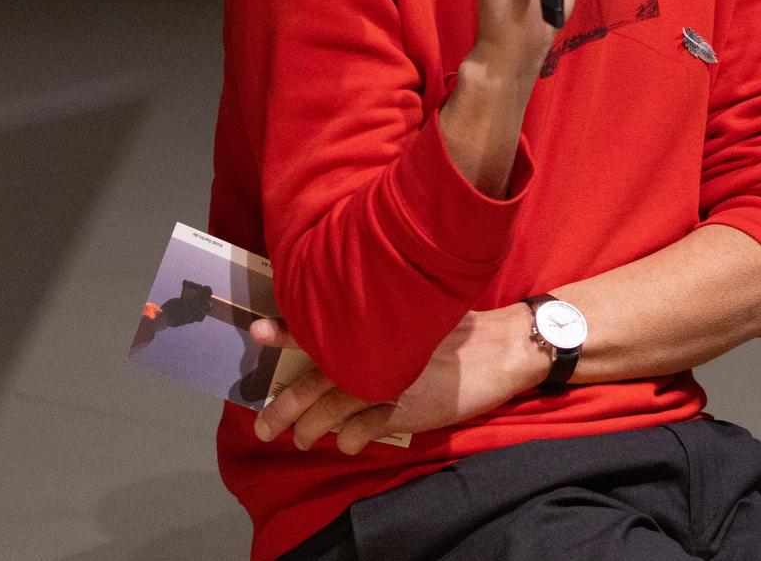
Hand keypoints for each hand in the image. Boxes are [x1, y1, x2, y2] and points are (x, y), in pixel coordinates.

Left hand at [250, 307, 543, 454]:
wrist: (501, 350)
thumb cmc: (462, 332)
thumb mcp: (420, 316)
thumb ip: (384, 327)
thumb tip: (351, 335)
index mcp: (376, 325)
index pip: (324, 328)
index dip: (290, 329)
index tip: (258, 331)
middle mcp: (374, 351)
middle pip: (314, 381)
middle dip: (284, 406)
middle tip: (263, 425)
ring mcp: (386, 381)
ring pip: (331, 410)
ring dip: (310, 429)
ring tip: (299, 440)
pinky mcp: (403, 408)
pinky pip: (362, 430)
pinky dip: (349, 440)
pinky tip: (346, 445)